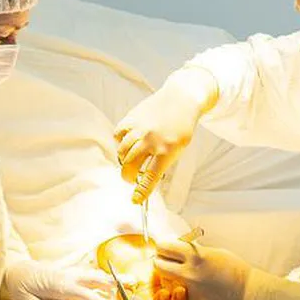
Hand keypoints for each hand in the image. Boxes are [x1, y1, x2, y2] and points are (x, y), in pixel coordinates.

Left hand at [4, 261, 112, 299]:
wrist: (15, 269)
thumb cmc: (21, 287)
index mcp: (60, 285)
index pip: (85, 294)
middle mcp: (68, 276)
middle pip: (94, 279)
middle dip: (110, 285)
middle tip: (126, 291)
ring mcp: (69, 272)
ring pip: (92, 274)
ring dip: (106, 278)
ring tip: (121, 284)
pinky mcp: (67, 272)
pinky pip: (86, 272)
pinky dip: (98, 274)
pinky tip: (106, 277)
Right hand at [114, 68, 217, 203]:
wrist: (181, 99)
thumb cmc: (181, 127)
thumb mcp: (178, 148)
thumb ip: (162, 162)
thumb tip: (144, 178)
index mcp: (167, 151)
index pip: (150, 178)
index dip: (141, 192)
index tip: (135, 200)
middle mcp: (151, 140)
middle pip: (130, 167)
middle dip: (128, 177)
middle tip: (130, 179)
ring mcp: (139, 128)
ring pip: (122, 152)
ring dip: (123, 160)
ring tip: (130, 160)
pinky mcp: (131, 118)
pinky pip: (118, 136)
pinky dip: (120, 142)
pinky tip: (128, 142)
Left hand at [153, 241, 250, 299]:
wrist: (250, 298)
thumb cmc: (237, 273)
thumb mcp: (216, 254)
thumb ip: (196, 252)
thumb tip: (180, 249)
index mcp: (196, 255)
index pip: (166, 246)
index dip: (163, 246)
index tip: (164, 248)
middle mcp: (189, 273)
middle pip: (158, 265)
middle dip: (160, 263)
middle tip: (164, 263)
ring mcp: (189, 293)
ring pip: (165, 285)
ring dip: (168, 281)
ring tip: (178, 279)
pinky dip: (181, 298)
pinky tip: (191, 294)